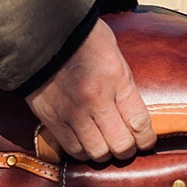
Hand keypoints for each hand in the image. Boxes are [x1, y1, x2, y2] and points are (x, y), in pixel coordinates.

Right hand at [25, 18, 154, 160]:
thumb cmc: (82, 40)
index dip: (146, 140)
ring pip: (98, 153)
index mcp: (116, 79)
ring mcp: (73, 112)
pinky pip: (74, 150)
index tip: (146, 142)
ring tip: (104, 145)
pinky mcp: (53, 120)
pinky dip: (83, 151)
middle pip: (120, 145)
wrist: (39, 33)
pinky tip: (85, 143)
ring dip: (104, 153)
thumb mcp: (114, 55)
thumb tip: (134, 117)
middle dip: (127, 150)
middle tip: (125, 146)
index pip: (139, 123)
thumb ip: (124, 87)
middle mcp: (96, 100)